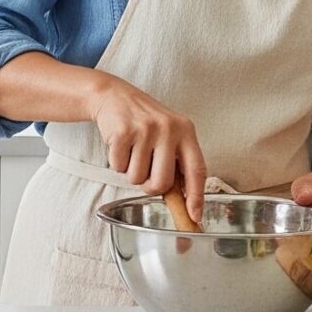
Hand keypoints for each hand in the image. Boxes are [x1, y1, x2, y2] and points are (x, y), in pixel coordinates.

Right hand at [90, 75, 206, 222]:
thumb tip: (185, 199)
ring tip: (132, 151)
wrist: (114, 96)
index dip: (197, 196)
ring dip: (131, 172)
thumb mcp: (169, 133)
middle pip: (162, 182)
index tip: (195, 215)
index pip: (197, 169)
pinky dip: (117, 163)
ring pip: (137, 178)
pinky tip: (121, 145)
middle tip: (145, 172)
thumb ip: (178, 160)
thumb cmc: (145, 121)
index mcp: (185, 131)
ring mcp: (145, 130)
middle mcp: (168, 129)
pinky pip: (119, 168)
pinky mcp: (123, 133)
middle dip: (150, 186)